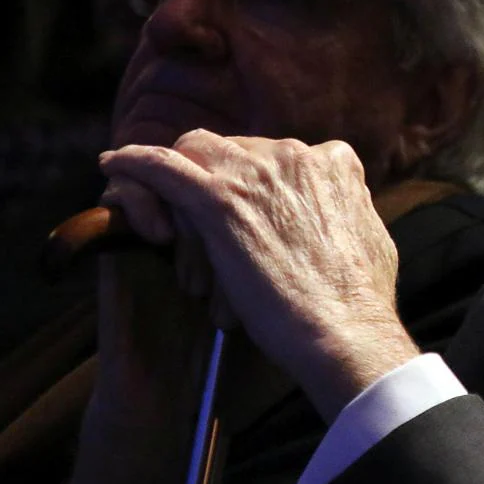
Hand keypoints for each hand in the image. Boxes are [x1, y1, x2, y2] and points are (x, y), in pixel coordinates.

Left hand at [100, 130, 420, 420]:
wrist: (346, 331)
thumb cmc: (360, 301)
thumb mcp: (371, 235)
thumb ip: (347, 207)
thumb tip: (343, 207)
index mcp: (333, 160)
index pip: (273, 155)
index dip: (255, 187)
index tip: (249, 220)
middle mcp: (294, 154)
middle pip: (231, 152)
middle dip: (216, 192)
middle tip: (212, 249)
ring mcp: (255, 173)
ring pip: (195, 158)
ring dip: (183, 197)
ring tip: (174, 244)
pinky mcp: (219, 202)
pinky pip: (162, 167)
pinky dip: (134, 161)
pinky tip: (112, 162)